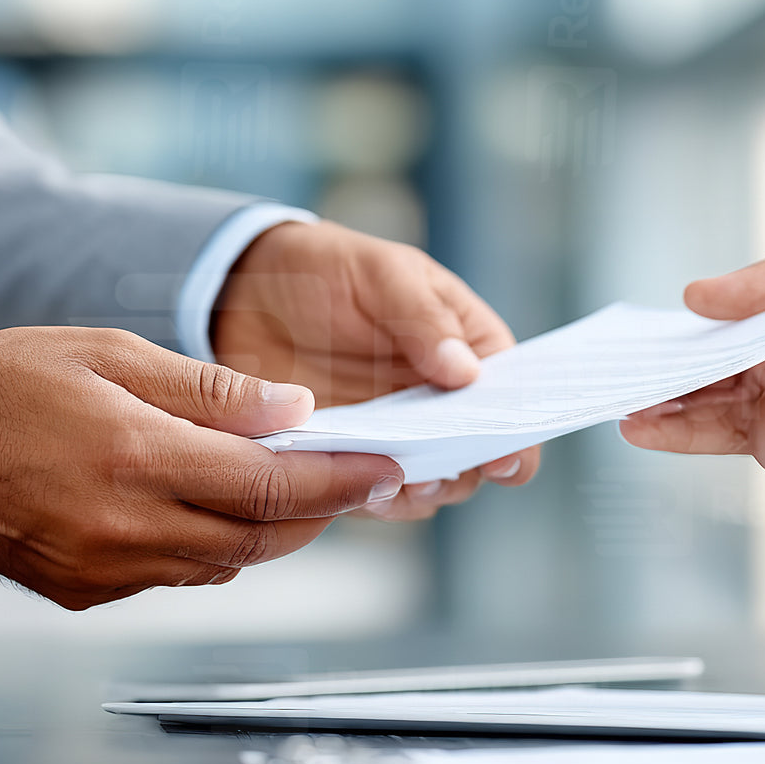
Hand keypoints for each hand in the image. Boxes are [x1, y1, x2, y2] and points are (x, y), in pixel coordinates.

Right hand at [0, 327, 404, 609]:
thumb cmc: (10, 383)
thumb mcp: (114, 355)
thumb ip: (212, 390)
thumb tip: (296, 413)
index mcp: (136, 458)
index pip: (270, 486)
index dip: (341, 482)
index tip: (387, 470)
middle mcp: (125, 528)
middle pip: (262, 536)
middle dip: (323, 510)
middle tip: (362, 480)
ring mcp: (104, 570)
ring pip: (227, 563)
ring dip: (275, 530)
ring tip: (303, 489)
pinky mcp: (85, 593)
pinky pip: (179, 577)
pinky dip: (217, 548)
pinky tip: (221, 511)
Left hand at [210, 220, 539, 514]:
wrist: (247, 288)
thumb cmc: (329, 268)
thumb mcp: (383, 274)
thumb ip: (424, 318)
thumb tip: (469, 372)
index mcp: (467, 345)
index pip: (510, 393)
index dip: (516, 428)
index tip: (507, 454)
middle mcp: (440, 397)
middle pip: (477, 451)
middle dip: (467, 468)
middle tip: (443, 472)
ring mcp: (397, 431)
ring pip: (431, 481)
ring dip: (422, 491)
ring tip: (404, 485)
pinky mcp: (350, 453)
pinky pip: (373, 489)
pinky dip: (372, 496)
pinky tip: (358, 489)